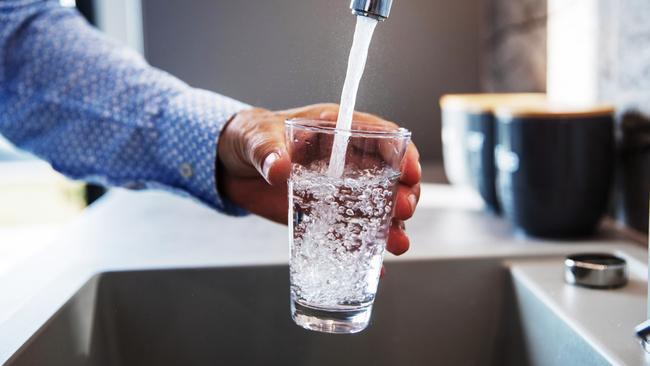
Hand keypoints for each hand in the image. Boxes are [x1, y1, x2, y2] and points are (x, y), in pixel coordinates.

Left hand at [217, 103, 420, 256]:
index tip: (409, 172)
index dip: (401, 153)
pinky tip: (374, 267)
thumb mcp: (255, 137)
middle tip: (403, 211)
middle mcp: (345, 162)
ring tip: (397, 244)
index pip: (380, 137)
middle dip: (403, 194)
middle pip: (388, 176)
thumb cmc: (248, 138)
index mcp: (336, 131)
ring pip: (376, 208)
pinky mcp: (325, 215)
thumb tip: (279, 168)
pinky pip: (349, 232)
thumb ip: (266, 150)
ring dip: (391, 226)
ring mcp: (338, 191)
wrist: (230, 167)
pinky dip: (362, 249)